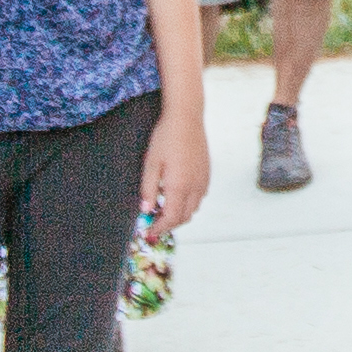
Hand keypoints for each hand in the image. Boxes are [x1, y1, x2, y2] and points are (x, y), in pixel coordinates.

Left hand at [142, 113, 211, 237]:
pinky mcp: (206, 175)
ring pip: (193, 209)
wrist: (186, 119)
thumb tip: (145, 210)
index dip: (159, 228)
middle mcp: (195, 188)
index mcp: (179, 186)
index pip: (171, 218)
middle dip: (169, 224)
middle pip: (184, 217)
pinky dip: (187, 204)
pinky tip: (175, 195)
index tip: (148, 232)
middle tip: (153, 224)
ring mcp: (203, 182)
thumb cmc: (166, 138)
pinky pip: (199, 198)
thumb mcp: (150, 164)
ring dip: (179, 215)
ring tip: (162, 210)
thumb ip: (147, 190)